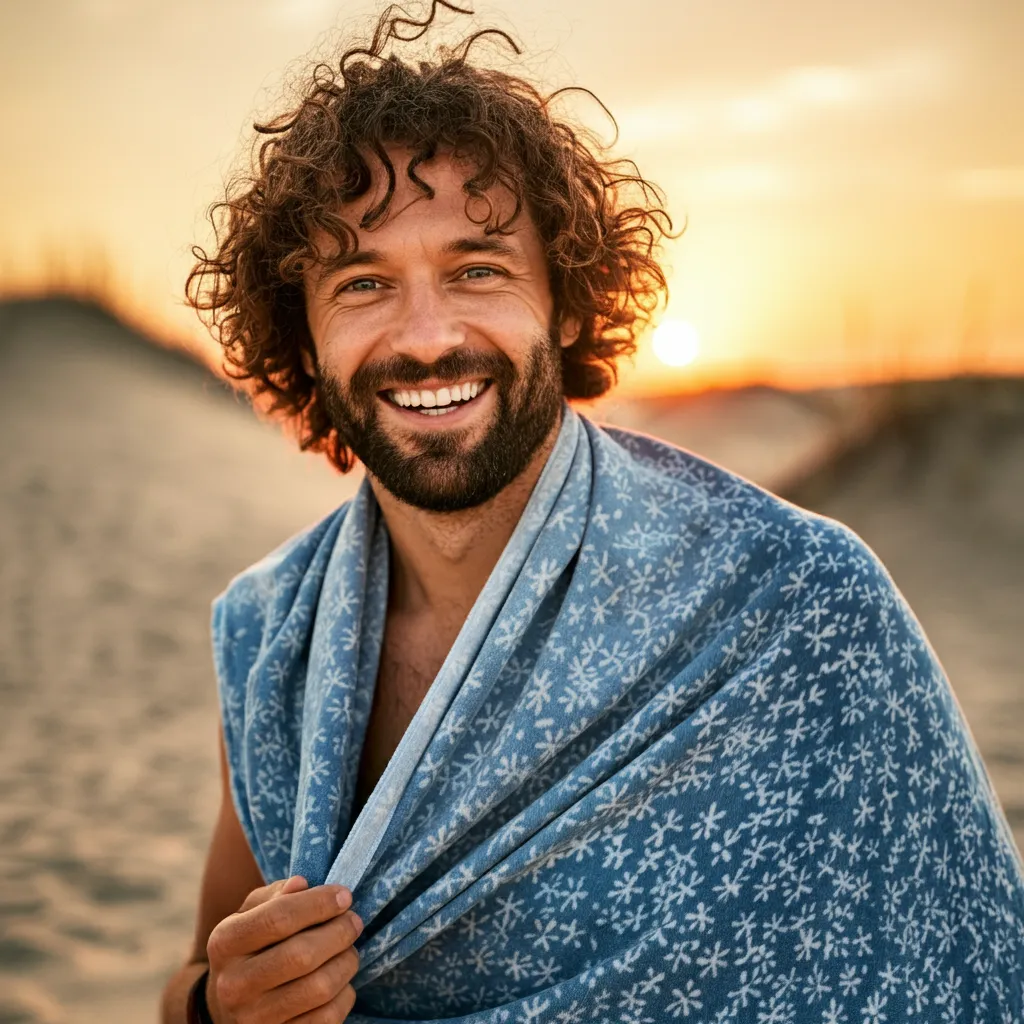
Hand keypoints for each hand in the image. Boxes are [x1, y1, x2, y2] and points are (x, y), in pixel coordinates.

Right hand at [205, 875, 362, 1022]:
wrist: (229, 1004)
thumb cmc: (252, 946)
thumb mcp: (252, 913)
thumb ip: (276, 895)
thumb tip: (302, 884)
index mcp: (225, 942)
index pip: (278, 918)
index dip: (318, 904)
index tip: (344, 896)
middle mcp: (233, 984)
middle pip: (302, 955)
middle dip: (339, 933)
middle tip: (354, 922)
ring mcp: (253, 1018)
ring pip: (318, 988)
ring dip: (346, 963)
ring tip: (349, 949)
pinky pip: (326, 1018)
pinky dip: (344, 995)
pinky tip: (341, 981)